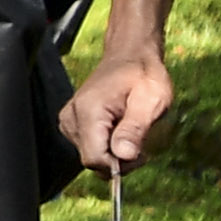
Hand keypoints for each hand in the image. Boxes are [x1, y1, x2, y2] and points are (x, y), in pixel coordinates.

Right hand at [66, 46, 173, 171]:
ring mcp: (68, 121)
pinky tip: (119, 130)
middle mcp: (71, 117)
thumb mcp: (152, 99)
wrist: (130, 56)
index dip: (119, 165)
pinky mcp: (71, 124)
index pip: (94, 158)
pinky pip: (89, 148)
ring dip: (115, 153)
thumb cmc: (143, 74)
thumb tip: (123, 156)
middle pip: (92, 160)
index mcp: (88, 111)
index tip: (140, 152)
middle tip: (140, 140)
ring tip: (131, 131)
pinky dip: (107, 147)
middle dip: (120, 160)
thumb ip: (135, 128)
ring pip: (91, 156)